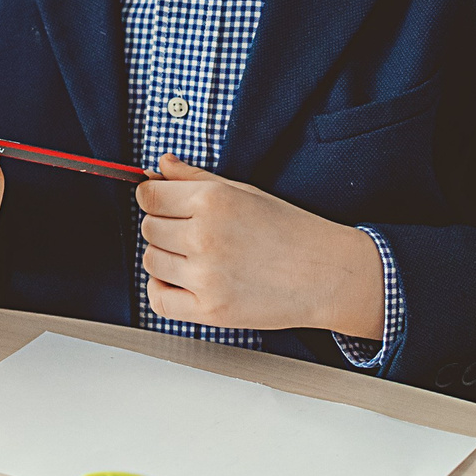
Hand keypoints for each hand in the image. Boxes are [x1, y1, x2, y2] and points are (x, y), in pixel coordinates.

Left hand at [138, 155, 384, 336]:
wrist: (327, 273)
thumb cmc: (291, 230)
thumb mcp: (244, 191)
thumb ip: (196, 178)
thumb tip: (160, 165)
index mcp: (212, 201)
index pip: (148, 195)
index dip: (153, 198)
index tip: (164, 204)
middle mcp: (204, 237)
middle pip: (148, 227)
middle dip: (163, 227)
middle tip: (191, 232)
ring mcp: (206, 276)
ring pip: (150, 260)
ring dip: (165, 257)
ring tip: (195, 256)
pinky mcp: (210, 310)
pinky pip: (159, 299)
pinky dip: (162, 290)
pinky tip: (181, 280)